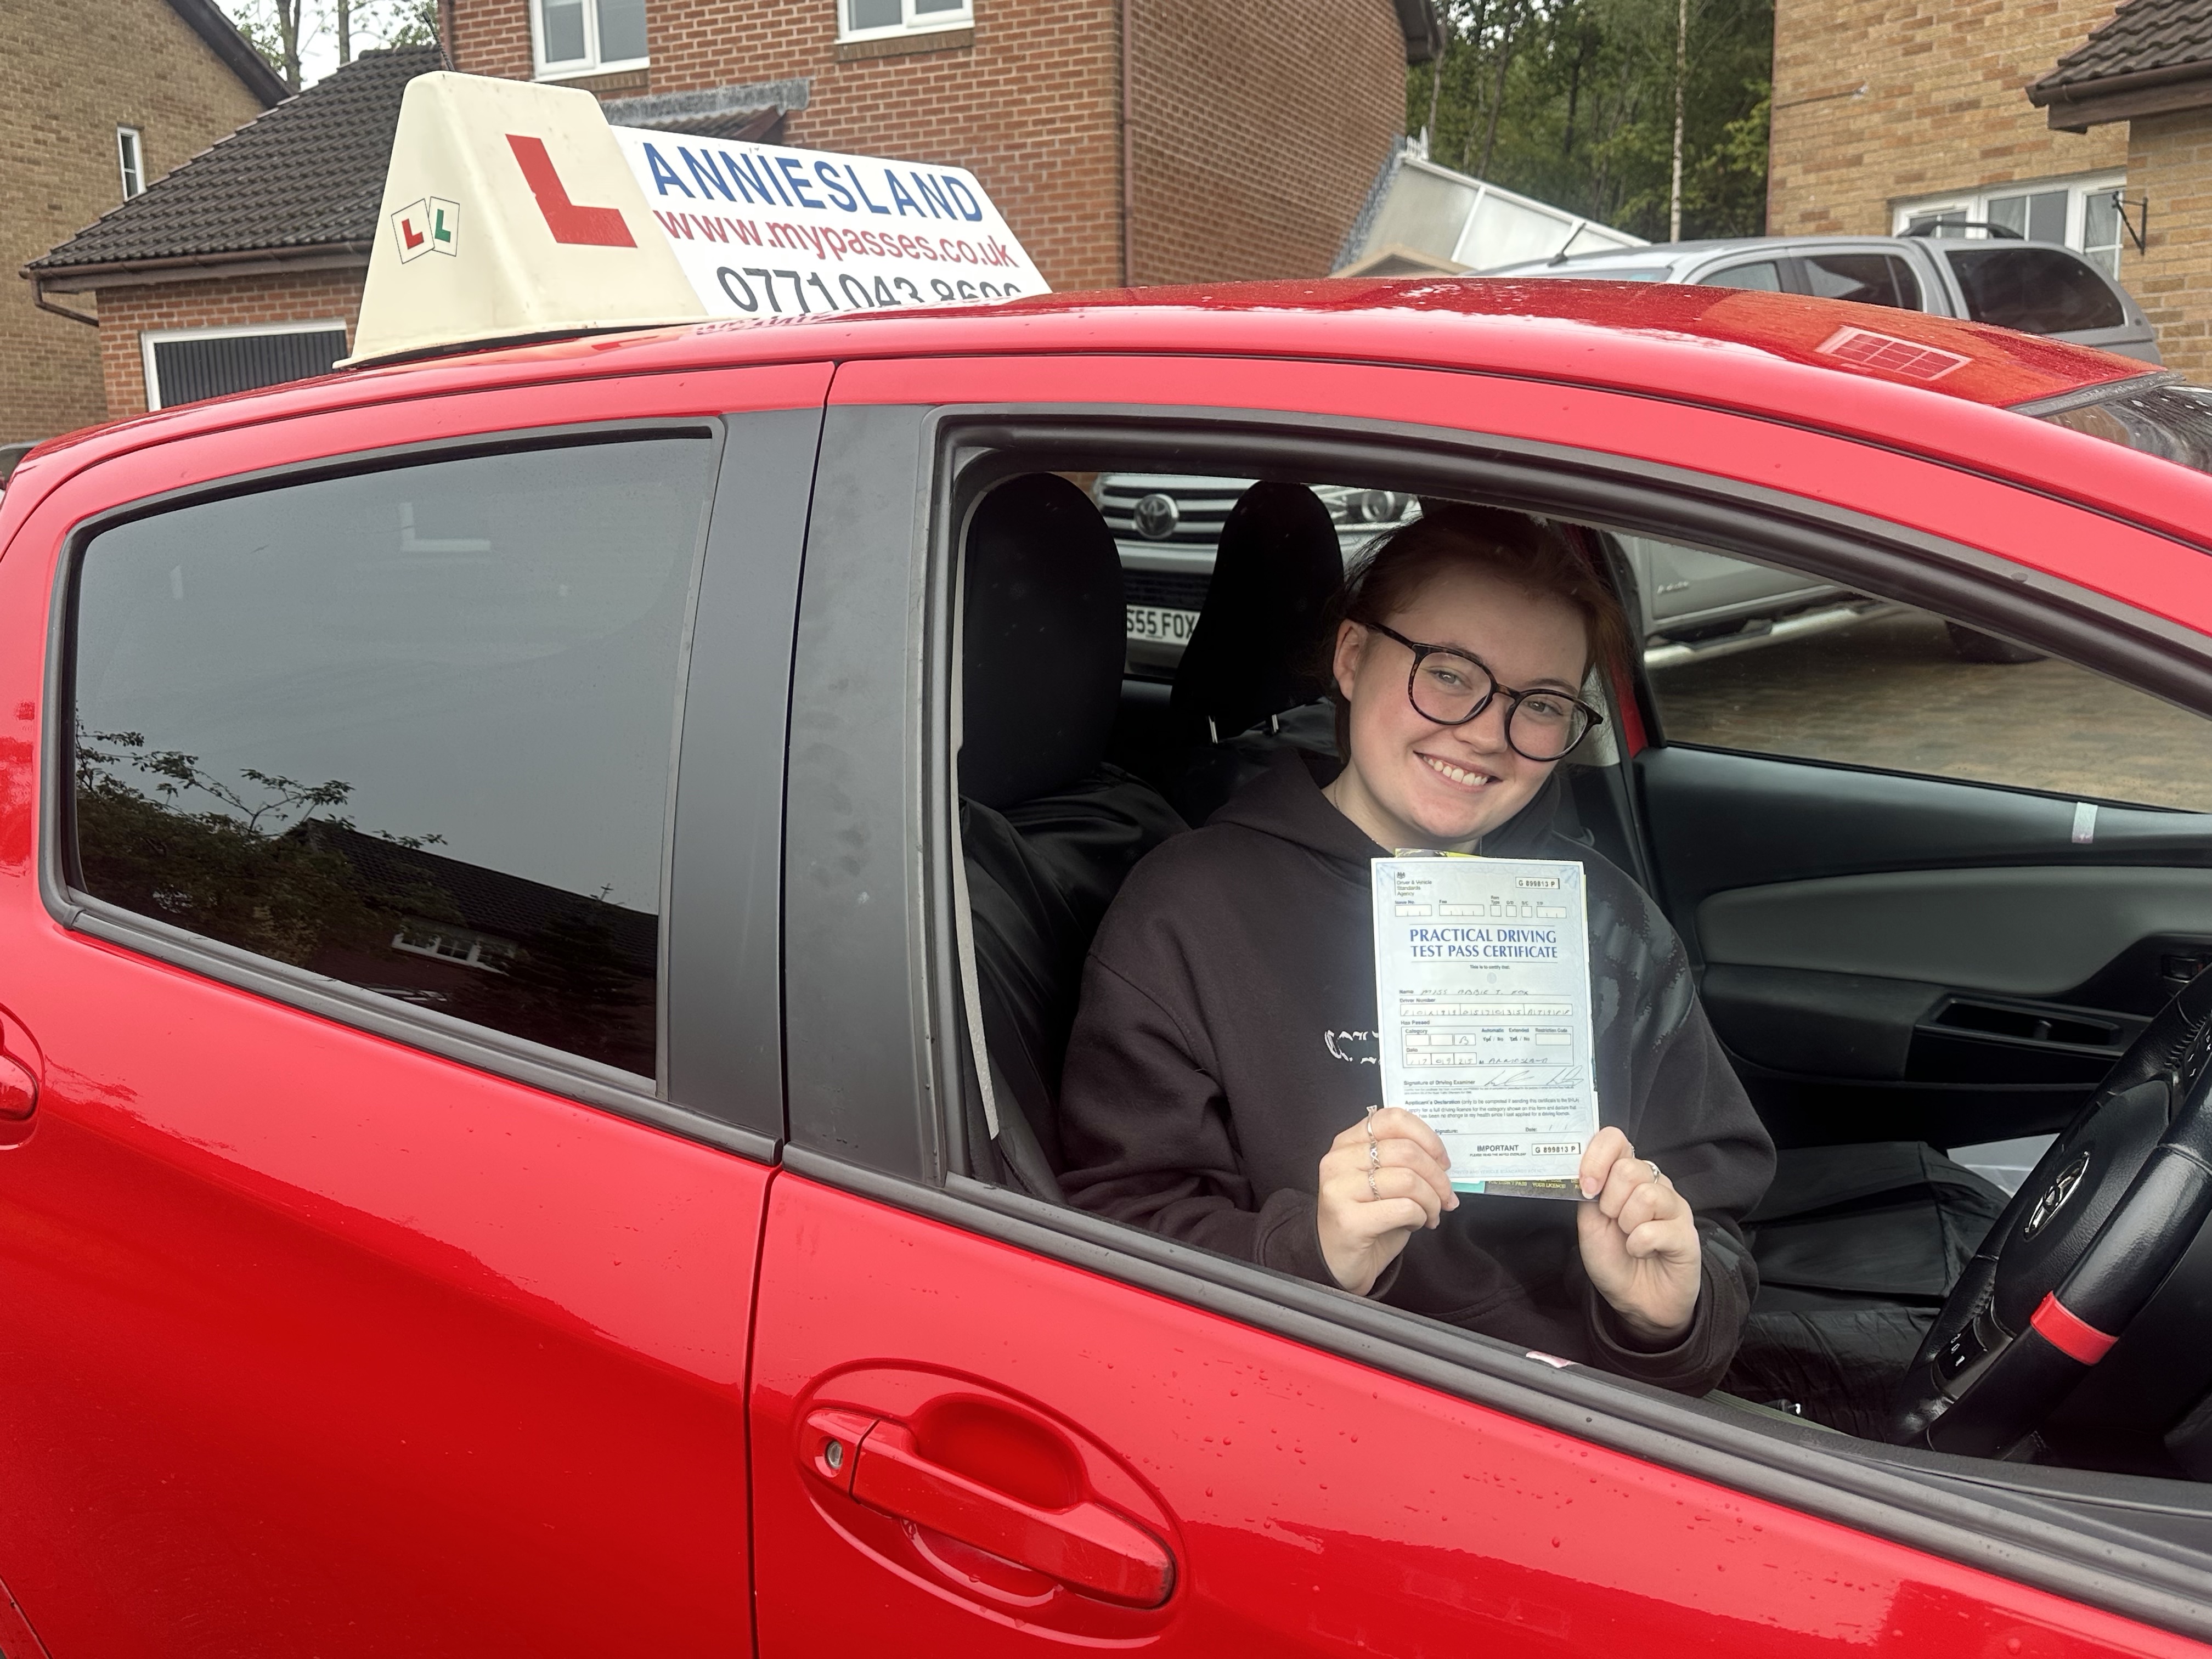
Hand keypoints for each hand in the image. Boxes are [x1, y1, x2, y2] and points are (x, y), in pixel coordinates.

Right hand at [1317, 1107, 1457, 1295]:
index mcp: (1347, 1143)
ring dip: (1432, 1200)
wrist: (1337, 1262)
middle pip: (1406, 1151)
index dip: (1427, 1137)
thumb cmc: (1366, 1220)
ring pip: (1409, 1180)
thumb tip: (1442, 1162)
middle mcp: (1338, 1161)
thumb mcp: (1382, 1180)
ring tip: (1431, 1213)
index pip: (1392, 1119)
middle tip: (1446, 1197)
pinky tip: (1416, 1223)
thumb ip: (1403, 1162)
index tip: (1442, 1161)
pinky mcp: (1349, 1220)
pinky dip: (1420, 1216)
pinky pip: (1404, 1207)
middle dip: (1438, 1177)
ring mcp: (1340, 1189)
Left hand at [1576, 1127, 1700, 1341]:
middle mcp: (1654, 1184)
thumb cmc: (1614, 1259)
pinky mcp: (1687, 1234)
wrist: (1637, 1300)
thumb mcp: (1589, 1223)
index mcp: (1627, 1176)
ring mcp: (1674, 1207)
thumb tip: (1584, 1169)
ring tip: (1630, 1238)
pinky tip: (1642, 1252)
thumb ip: (1588, 1193)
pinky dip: (1639, 1245)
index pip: (1616, 1139)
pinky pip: (1655, 1230)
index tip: (1586, 1185)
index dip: (1597, 1156)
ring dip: (1626, 1224)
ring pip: (1646, 1195)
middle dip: (1610, 1201)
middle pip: (1629, 1168)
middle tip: (1613, 1222)